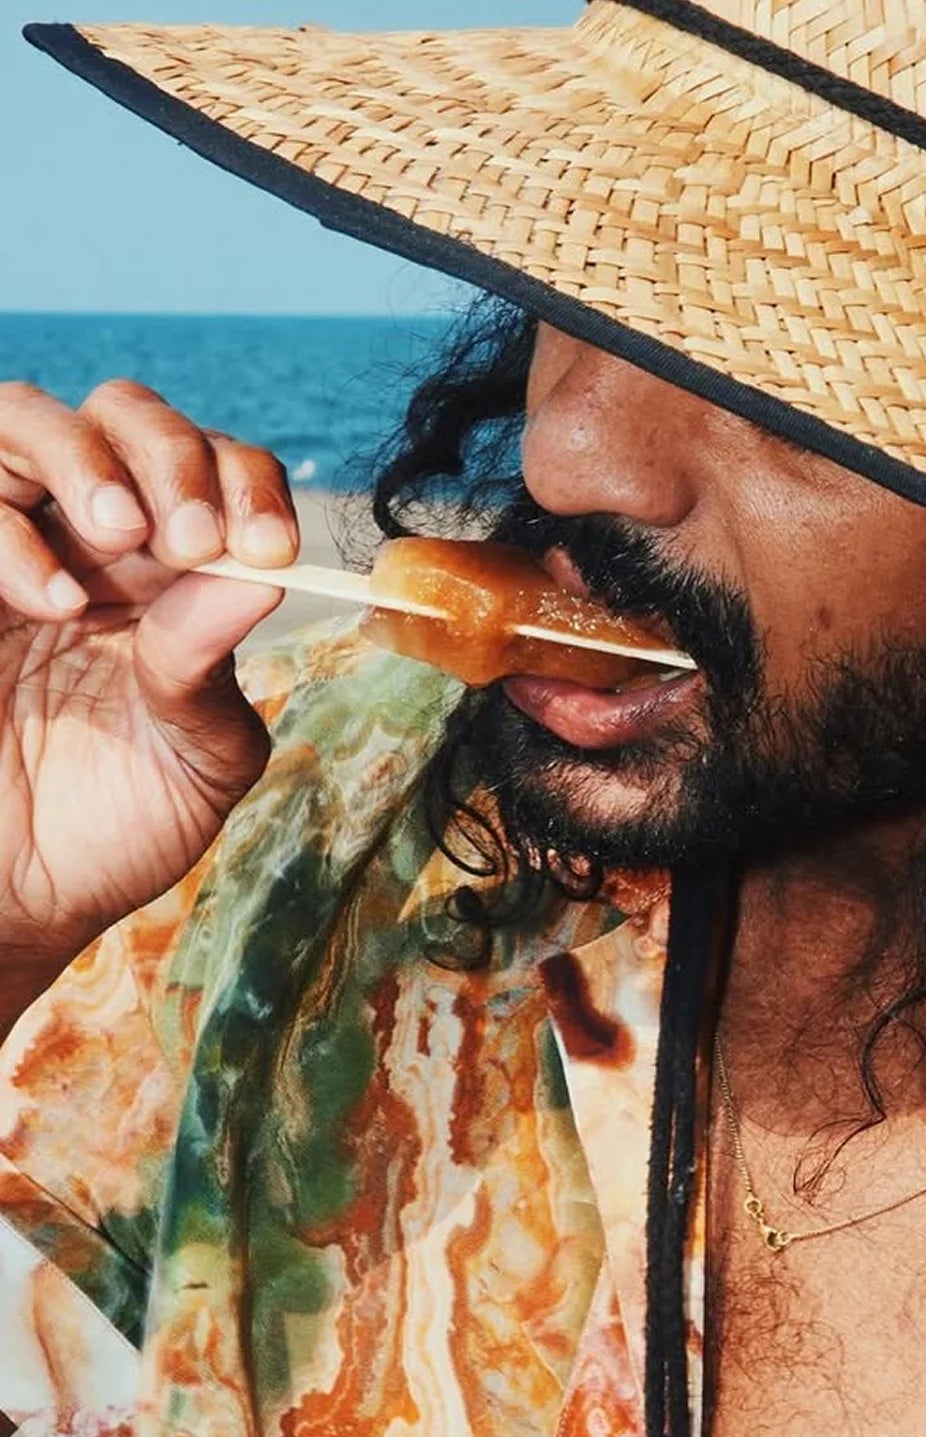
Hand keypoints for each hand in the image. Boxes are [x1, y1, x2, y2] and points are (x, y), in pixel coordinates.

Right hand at [0, 378, 296, 992]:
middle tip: (190, 535)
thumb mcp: (198, 765)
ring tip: (117, 534)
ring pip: (23, 419)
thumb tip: (256, 576)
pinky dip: (6, 529)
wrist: (15, 897)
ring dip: (82, 458)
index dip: (247, 485)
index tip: (267, 547)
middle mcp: (86, 540)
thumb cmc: (115, 828)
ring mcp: (7, 546)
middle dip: (168, 453)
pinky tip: (54, 600)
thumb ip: (214, 674)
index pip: (217, 476)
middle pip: (121, 417)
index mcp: (170, 575)